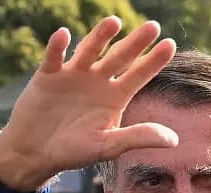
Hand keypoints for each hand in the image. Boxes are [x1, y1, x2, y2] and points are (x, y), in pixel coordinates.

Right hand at [0, 17, 177, 190]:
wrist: (36, 152)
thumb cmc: (74, 150)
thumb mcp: (108, 146)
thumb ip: (138, 137)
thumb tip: (174, 140)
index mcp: (115, 96)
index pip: (139, 75)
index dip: (153, 61)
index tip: (170, 44)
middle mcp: (98, 80)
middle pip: (119, 57)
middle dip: (135, 43)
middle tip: (152, 26)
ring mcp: (74, 75)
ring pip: (89, 51)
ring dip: (100, 36)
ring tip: (114, 22)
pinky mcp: (48, 75)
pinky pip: (54, 57)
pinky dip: (57, 46)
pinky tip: (64, 35)